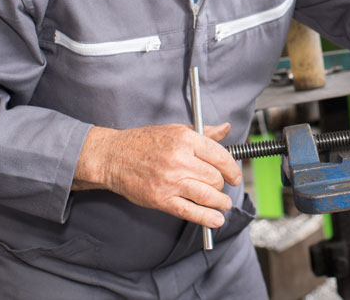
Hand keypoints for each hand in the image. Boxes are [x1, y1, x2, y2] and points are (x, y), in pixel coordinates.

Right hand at [73, 122, 241, 227]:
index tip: (235, 176)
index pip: (220, 156)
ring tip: (223, 204)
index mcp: (186, 140)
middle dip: (222, 185)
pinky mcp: (161, 199)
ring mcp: (170, 181)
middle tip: (221, 187)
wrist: (114, 157)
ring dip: (220, 202)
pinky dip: (206, 218)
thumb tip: (225, 129)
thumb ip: (204, 133)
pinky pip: (190, 211)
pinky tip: (216, 220)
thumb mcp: (176, 130)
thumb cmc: (144, 142)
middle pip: (215, 177)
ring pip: (207, 195)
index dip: (233, 169)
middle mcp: (180, 160)